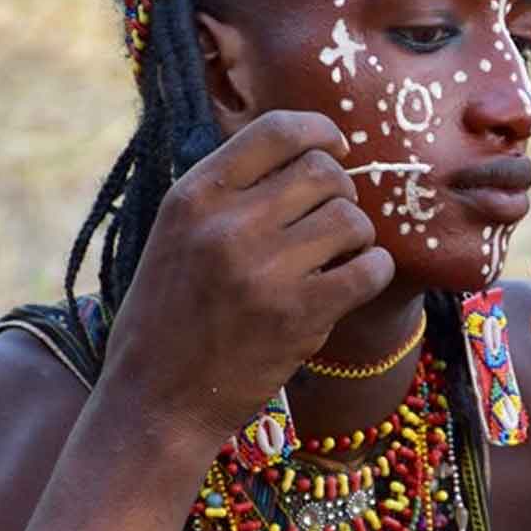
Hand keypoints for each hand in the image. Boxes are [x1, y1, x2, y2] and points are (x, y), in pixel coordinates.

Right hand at [102, 110, 394, 445]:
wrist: (156, 400)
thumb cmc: (167, 315)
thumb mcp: (176, 234)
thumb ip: (228, 191)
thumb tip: (301, 154)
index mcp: (194, 195)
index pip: (276, 130)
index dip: (320, 130)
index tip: (337, 146)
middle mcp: (228, 224)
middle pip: (324, 171)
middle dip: (342, 191)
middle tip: (333, 218)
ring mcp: (265, 270)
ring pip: (352, 219)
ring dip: (357, 235)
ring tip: (340, 256)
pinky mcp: (299, 315)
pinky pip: (369, 268)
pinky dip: (374, 270)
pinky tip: (358, 279)